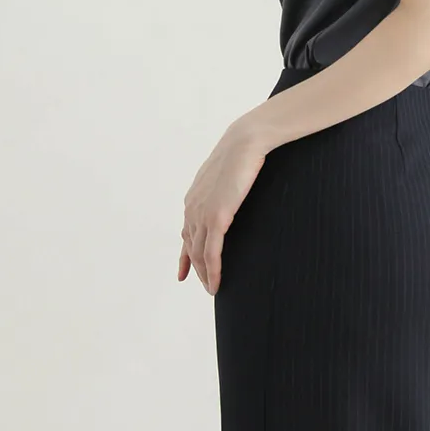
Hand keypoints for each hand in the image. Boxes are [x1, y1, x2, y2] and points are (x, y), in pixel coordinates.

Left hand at [178, 112, 269, 295]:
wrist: (246, 141)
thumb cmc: (244, 153)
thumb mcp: (229, 175)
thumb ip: (225, 189)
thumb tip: (233, 192)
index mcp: (194, 198)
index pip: (186, 233)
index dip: (185, 255)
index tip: (183, 273)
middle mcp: (192, 208)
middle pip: (191, 247)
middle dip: (197, 269)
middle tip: (208, 285)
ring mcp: (202, 214)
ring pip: (199, 254)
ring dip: (205, 275)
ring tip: (214, 289)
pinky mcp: (216, 218)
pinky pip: (211, 253)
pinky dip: (212, 271)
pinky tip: (216, 284)